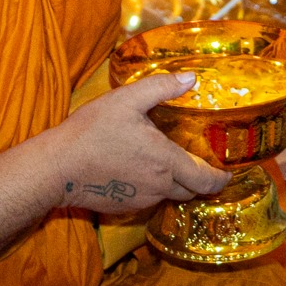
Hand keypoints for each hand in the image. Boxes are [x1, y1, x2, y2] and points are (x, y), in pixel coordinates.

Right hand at [42, 72, 230, 213]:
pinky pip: (148, 200)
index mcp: (166, 162)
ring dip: (174, 182)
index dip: (221, 178)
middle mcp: (159, 186)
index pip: (206, 179)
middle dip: (200, 180)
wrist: (56, 168)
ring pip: (169, 194)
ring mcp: (141, 200)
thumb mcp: (127, 99)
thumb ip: (161, 87)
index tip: (228, 173)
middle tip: (200, 164)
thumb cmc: (91, 132)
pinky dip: (152, 188)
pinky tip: (139, 170)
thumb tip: (191, 78)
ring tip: (168, 162)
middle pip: (191, 190)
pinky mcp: (124, 208)